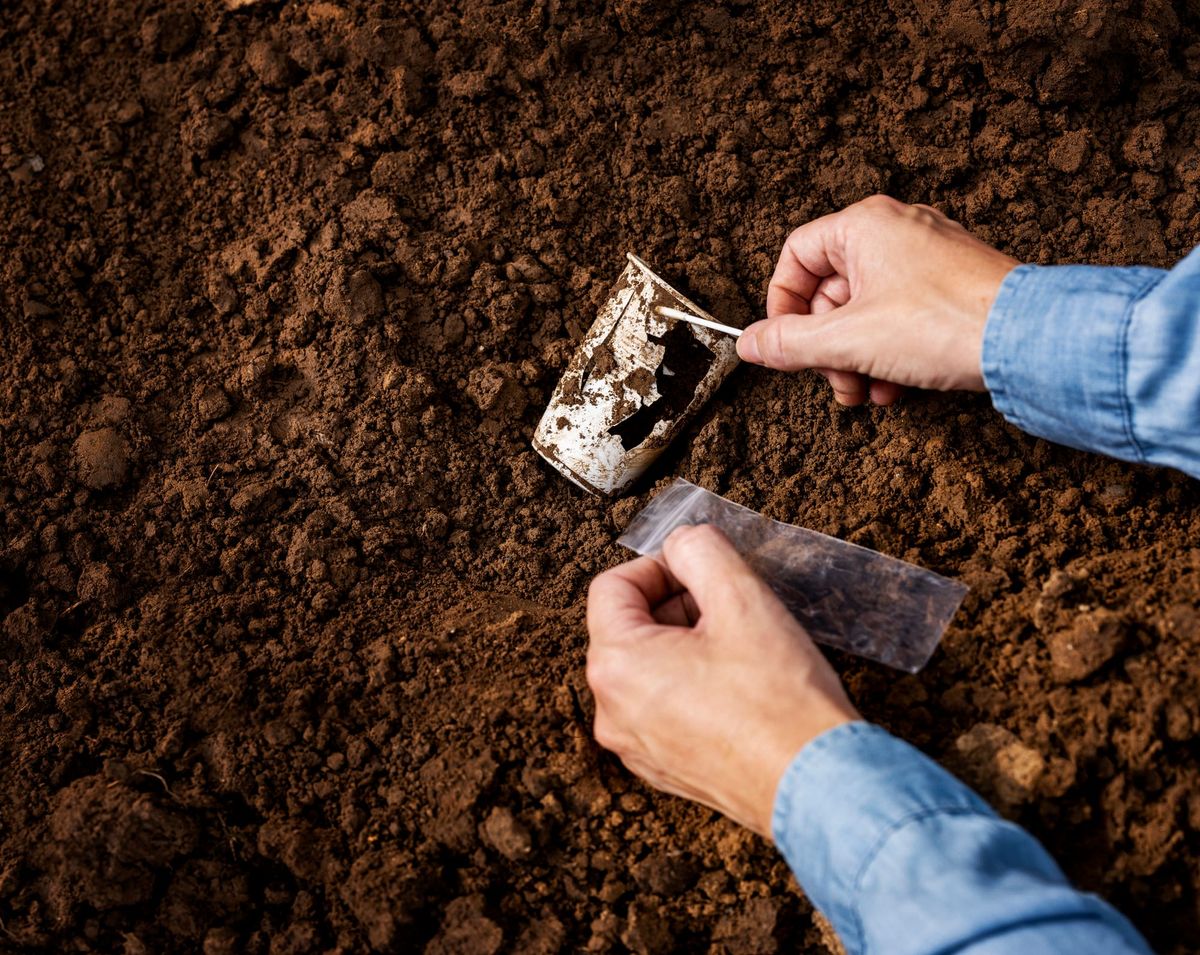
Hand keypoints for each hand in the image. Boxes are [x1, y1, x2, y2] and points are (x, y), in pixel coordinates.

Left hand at [585, 524, 858, 836]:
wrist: (815, 786)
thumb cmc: (779, 700)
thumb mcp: (742, 598)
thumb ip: (701, 551)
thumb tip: (683, 542)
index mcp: (616, 665)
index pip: (611, 587)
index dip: (658, 566)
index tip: (698, 568)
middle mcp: (612, 711)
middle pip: (627, 628)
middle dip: (675, 606)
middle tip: (728, 605)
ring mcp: (635, 746)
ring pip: (646, 669)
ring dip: (685, 645)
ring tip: (739, 647)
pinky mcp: (663, 769)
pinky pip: (662, 709)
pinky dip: (690, 687)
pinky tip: (738, 688)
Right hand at [737, 194, 1018, 405]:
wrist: (1030, 339)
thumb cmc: (946, 322)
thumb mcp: (847, 340)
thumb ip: (789, 344)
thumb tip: (749, 344)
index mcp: (865, 226)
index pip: (796, 256)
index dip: (782, 305)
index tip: (783, 344)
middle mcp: (897, 230)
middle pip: (831, 289)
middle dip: (827, 346)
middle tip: (835, 379)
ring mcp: (928, 257)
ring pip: (866, 309)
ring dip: (857, 358)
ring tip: (868, 391)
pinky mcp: (953, 286)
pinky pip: (901, 316)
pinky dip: (890, 353)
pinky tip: (897, 387)